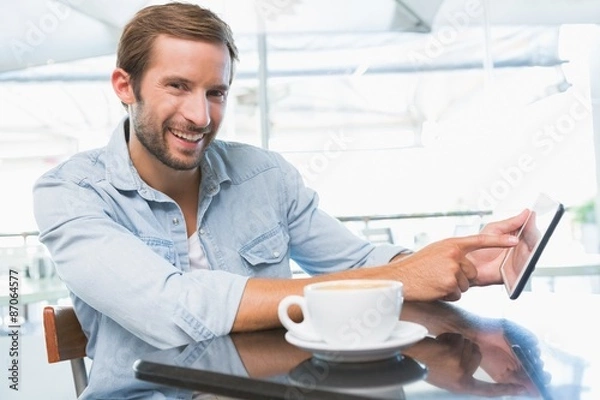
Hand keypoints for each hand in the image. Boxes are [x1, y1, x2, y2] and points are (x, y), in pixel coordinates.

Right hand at [389, 233, 517, 300]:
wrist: (400, 277)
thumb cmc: (417, 266)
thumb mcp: (437, 251)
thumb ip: (454, 253)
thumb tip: (467, 261)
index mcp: (452, 244)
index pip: (481, 240)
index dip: (500, 240)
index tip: (516, 240)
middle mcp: (454, 254)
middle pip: (472, 272)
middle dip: (460, 278)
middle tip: (440, 276)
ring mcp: (452, 269)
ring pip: (465, 285)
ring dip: (453, 287)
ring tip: (435, 281)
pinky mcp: (450, 283)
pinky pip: (458, 294)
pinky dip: (447, 294)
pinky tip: (434, 288)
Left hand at [404, 333, 530, 396]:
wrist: (408, 358)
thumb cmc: (425, 365)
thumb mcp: (448, 377)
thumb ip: (465, 376)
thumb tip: (477, 365)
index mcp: (462, 386)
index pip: (489, 390)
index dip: (507, 390)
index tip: (524, 389)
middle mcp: (463, 377)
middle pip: (478, 354)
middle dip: (465, 348)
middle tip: (447, 353)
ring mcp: (458, 365)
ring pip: (468, 344)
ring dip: (455, 341)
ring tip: (441, 349)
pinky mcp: (453, 354)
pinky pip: (458, 339)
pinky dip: (448, 337)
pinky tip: (438, 344)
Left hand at [466, 209, 529, 285]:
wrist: (470, 265)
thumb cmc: (479, 248)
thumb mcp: (494, 230)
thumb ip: (511, 222)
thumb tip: (526, 213)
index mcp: (513, 235)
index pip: (528, 227)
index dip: (531, 223)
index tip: (532, 218)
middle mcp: (519, 247)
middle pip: (533, 240)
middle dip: (533, 235)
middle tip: (530, 232)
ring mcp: (519, 259)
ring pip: (533, 253)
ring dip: (532, 249)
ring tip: (527, 244)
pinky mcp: (518, 271)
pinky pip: (527, 267)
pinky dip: (527, 263)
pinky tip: (524, 258)